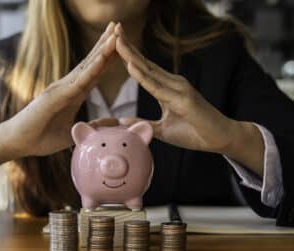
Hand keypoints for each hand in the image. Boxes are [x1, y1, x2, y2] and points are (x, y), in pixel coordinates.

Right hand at [5, 22, 118, 156]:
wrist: (17, 143)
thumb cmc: (41, 137)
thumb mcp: (72, 132)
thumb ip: (92, 126)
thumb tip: (113, 122)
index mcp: (73, 94)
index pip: (95, 72)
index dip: (108, 57)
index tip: (122, 43)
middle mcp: (67, 87)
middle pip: (91, 62)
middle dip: (106, 44)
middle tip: (119, 25)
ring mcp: (60, 89)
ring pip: (86, 67)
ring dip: (102, 50)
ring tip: (115, 32)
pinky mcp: (54, 97)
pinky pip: (77, 83)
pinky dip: (91, 70)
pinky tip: (103, 58)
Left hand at [114, 23, 263, 175]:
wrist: (220, 138)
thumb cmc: (193, 132)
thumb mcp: (162, 129)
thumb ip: (143, 123)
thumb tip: (122, 121)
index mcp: (167, 87)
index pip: (144, 68)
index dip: (129, 54)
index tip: (114, 41)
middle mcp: (172, 83)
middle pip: (145, 63)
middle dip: (128, 46)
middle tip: (113, 28)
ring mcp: (179, 88)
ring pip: (149, 70)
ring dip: (131, 55)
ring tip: (117, 39)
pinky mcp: (183, 98)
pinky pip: (158, 87)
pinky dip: (143, 76)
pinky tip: (131, 65)